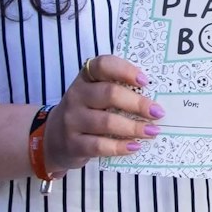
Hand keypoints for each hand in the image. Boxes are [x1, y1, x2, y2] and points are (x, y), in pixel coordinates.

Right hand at [43, 55, 159, 172]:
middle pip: (109, 94)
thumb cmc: (85, 112)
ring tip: (152, 131)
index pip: (102, 65)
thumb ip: (116, 90)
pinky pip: (99, 145)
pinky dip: (120, 146)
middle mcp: (76, 95)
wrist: (53, 139)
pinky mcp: (73, 144)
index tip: (145, 81)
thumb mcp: (94, 95)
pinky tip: (135, 146)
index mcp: (85, 78)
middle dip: (137, 103)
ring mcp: (72, 120)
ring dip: (134, 127)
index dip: (125, 70)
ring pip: (106, 121)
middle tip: (157, 112)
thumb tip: (155, 98)